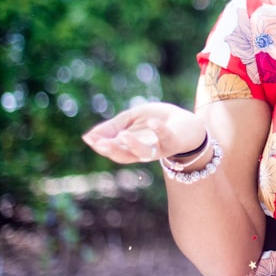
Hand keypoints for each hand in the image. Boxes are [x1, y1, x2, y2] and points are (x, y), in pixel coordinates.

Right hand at [81, 102, 202, 164]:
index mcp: (130, 147)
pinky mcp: (173, 141)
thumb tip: (89, 136)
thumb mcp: (132, 119)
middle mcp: (143, 152)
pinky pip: (166, 137)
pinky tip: (153, 122)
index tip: (90, 139)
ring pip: (144, 152)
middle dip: (112, 149)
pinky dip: (160, 130)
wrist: (186, 123)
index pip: (113, 150)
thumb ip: (113, 127)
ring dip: (133, 144)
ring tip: (123, 135)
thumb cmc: (156, 120)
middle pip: (125, 156)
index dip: (101, 146)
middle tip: (100, 143)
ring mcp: (158, 148)